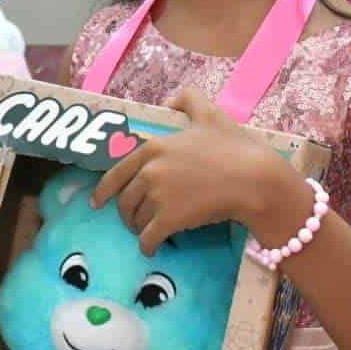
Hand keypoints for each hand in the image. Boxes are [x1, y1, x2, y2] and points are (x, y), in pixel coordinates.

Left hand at [91, 89, 285, 254]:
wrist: (253, 178)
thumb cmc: (234, 147)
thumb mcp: (210, 114)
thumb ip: (188, 100)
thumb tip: (168, 101)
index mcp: (153, 147)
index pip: (117, 172)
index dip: (104, 190)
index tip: (97, 202)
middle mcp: (149, 171)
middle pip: (125, 200)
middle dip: (127, 213)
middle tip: (134, 220)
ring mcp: (157, 197)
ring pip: (135, 220)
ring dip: (139, 229)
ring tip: (148, 232)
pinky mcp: (169, 220)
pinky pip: (148, 239)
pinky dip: (147, 246)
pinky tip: (152, 249)